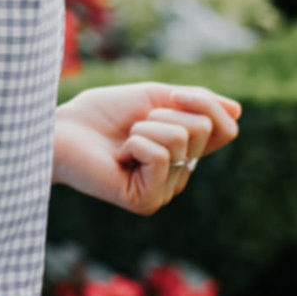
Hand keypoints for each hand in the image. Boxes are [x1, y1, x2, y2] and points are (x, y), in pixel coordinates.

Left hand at [53, 83, 241, 215]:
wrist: (58, 131)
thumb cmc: (99, 115)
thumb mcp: (154, 98)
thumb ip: (195, 104)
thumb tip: (237, 111)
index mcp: (185, 152)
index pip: (226, 129)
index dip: (206, 104)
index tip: (174, 94)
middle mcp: (180, 176)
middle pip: (202, 129)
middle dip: (163, 114)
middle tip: (132, 126)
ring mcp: (164, 192)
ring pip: (180, 139)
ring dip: (144, 128)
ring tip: (122, 142)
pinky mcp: (146, 201)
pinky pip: (160, 155)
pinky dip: (135, 144)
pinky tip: (117, 158)